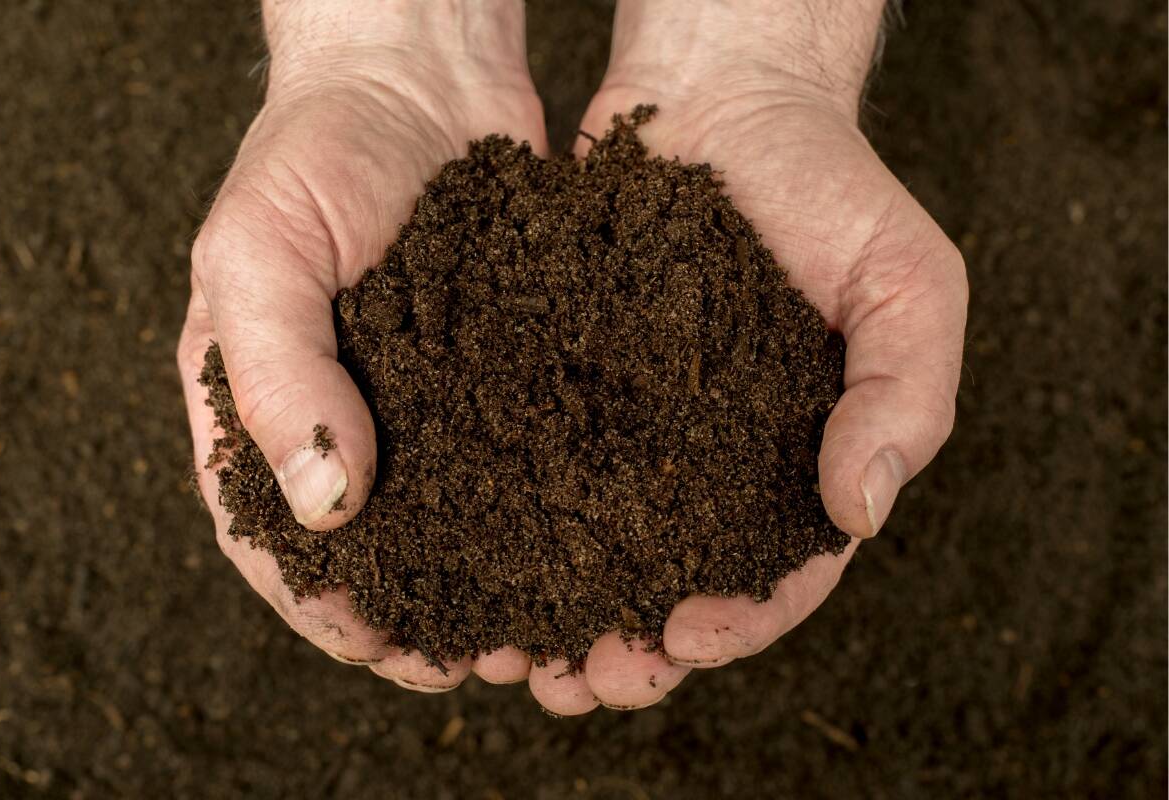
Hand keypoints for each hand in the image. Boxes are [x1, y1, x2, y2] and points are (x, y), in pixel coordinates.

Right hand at [177, 0, 546, 690]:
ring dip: (491, 588)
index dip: (327, 610)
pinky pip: (515, 461)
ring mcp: (424, 404)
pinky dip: (540, 515)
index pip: (278, 542)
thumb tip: (328, 508)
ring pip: (454, 525)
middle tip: (481, 668)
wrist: (415, 77)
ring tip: (542, 635)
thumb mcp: (259, 254)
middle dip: (423, 621)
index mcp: (263, 410)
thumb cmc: (314, 153)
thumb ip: (278, 378)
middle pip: (376, 555)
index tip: (386, 653)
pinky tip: (585, 549)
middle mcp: (347, 420)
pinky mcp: (496, 376)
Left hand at [529, 0, 967, 713]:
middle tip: (581, 681)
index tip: (683, 637)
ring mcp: (637, 430)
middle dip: (631, 649)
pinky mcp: (568, 386)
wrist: (724, 99)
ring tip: (517, 656)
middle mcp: (715, 462)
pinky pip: (537, 468)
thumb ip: (906, 396)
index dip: (738, 622)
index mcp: (800, 461)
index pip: (781, 574)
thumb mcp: (908, 283)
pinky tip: (472, 558)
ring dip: (560, 613)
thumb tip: (862, 510)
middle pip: (676, 586)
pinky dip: (509, 525)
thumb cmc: (831, 188)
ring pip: (597, 550)